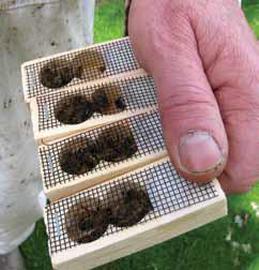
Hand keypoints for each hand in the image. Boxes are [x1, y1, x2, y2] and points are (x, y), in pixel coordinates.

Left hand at [128, 0, 258, 192]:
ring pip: (224, 154)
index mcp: (248, 95)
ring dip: (188, 151)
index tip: (169, 163)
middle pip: (235, 166)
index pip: (243, 170)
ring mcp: (242, 104)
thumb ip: (186, 105)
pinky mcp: (227, 103)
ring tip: (161, 124)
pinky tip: (169, 119)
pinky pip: (215, 136)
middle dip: (195, 165)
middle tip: (160, 139)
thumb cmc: (171, 10)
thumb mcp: (168, 52)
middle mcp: (254, 104)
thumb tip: (202, 164)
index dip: (204, 177)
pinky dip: (188, 138)